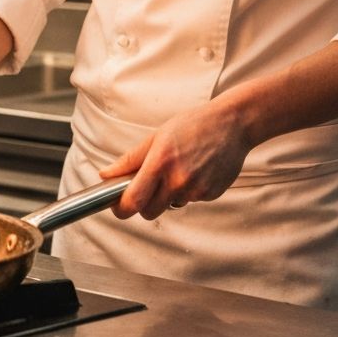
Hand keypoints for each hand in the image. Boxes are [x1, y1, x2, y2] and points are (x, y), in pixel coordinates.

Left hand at [98, 98, 250, 220]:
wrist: (231, 124)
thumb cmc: (192, 125)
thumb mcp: (157, 136)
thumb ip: (130, 159)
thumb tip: (105, 174)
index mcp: (161, 162)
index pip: (134, 200)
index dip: (121, 208)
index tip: (117, 205)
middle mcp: (178, 180)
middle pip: (150, 212)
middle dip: (144, 204)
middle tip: (146, 186)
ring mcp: (196, 190)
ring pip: (171, 205)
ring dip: (168, 195)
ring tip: (179, 167)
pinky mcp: (211, 195)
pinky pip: (190, 200)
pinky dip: (188, 190)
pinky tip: (196, 169)